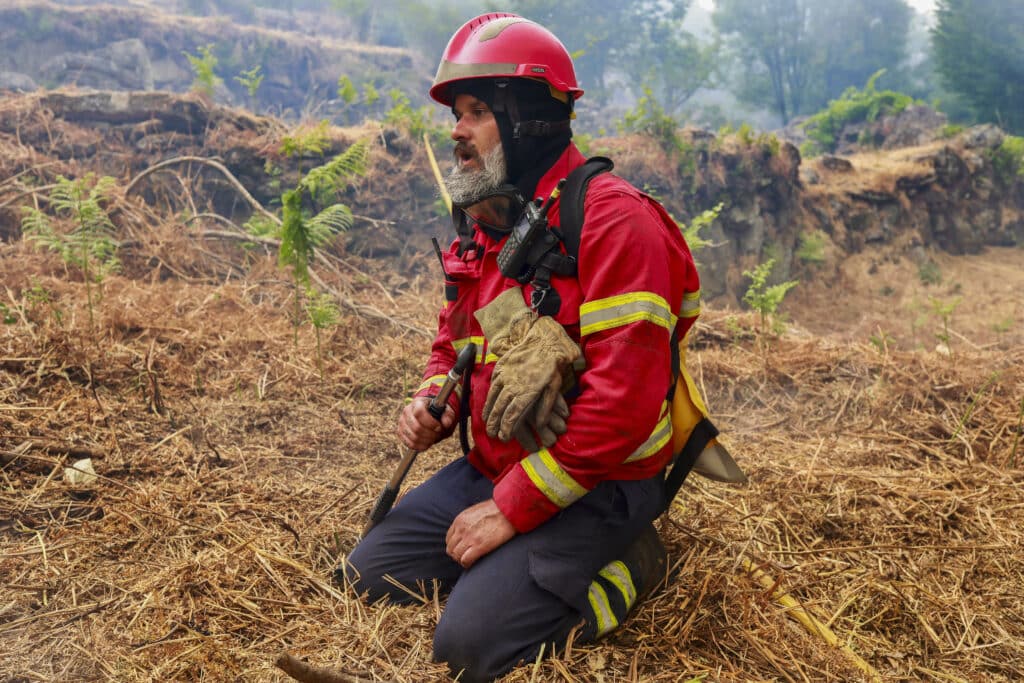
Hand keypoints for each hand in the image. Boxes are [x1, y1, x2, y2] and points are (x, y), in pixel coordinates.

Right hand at [397, 396, 455, 450]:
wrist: (428, 415)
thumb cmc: (437, 413)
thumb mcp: (446, 411)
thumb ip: (448, 416)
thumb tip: (446, 423)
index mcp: (417, 403)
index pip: (419, 412)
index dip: (430, 422)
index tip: (439, 427)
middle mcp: (406, 411)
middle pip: (416, 427)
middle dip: (430, 434)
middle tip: (438, 434)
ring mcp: (402, 422)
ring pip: (413, 437)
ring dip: (427, 441)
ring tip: (433, 438)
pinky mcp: (400, 432)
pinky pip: (409, 444)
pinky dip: (420, 446)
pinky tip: (427, 443)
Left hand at [445, 499, 515, 568]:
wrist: (508, 511)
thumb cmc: (496, 510)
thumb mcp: (475, 511)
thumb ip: (467, 521)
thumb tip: (467, 530)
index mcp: (460, 520)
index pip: (449, 538)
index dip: (455, 545)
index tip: (461, 548)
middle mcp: (461, 529)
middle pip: (450, 549)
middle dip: (456, 554)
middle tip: (465, 556)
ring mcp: (469, 538)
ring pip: (456, 555)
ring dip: (462, 559)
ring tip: (469, 560)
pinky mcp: (479, 546)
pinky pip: (465, 560)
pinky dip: (467, 563)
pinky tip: (473, 562)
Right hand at [483, 316, 578, 441]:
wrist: (543, 340)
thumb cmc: (552, 365)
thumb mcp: (554, 386)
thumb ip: (546, 406)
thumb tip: (540, 423)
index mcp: (527, 392)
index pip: (513, 416)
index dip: (506, 428)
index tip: (503, 437)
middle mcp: (513, 385)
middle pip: (500, 409)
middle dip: (495, 424)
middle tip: (492, 434)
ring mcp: (505, 375)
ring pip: (493, 397)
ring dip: (489, 411)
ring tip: (486, 422)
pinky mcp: (501, 367)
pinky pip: (492, 384)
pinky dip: (489, 396)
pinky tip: (488, 403)